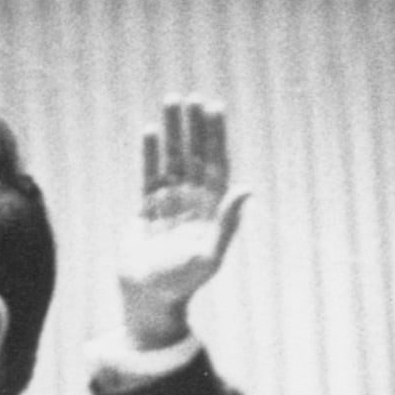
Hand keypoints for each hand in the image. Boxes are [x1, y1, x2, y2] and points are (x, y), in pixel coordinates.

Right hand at [121, 97, 246, 351]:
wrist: (149, 296)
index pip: (215, 164)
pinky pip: (149, 173)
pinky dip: (149, 152)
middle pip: (194, 154)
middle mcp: (193, 201)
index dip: (216, 136)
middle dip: (193, 126)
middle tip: (190, 97)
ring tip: (170, 101)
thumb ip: (227, 222)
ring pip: (171, 158)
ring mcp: (170, 202)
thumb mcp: (209, 255)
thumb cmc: (182, 282)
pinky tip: (150, 130)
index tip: (214, 107)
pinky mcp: (148, 208)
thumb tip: (247, 189)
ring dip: (171, 131)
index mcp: (211, 210)